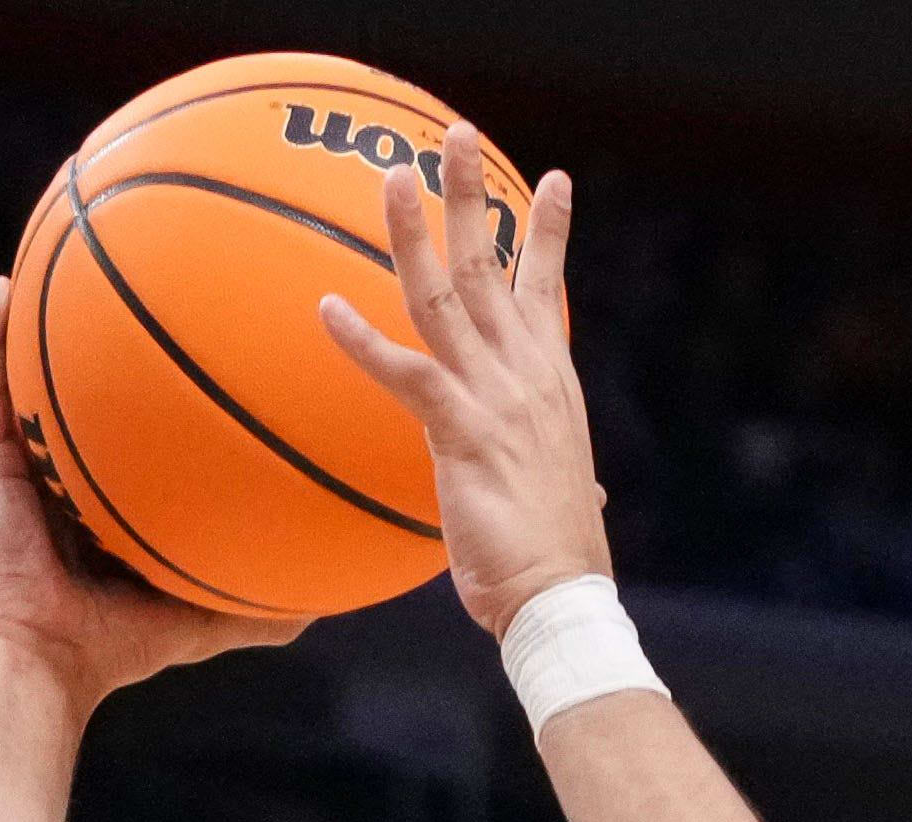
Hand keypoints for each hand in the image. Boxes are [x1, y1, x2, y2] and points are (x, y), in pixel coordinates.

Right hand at [0, 278, 304, 703]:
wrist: (44, 661)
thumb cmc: (118, 648)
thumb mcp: (206, 616)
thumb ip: (262, 604)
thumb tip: (331, 598)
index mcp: (107, 500)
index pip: (136, 427)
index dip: (158, 381)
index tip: (198, 327)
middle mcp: (63, 471)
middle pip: (86, 383)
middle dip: (102, 327)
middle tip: (135, 262)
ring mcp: (22, 464)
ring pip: (27, 371)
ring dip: (36, 312)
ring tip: (54, 245)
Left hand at [320, 130, 608, 633]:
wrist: (558, 595)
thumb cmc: (552, 557)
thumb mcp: (560, 497)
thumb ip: (553, 475)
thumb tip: (586, 496)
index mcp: (547, 382)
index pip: (544, 290)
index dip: (548, 233)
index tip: (552, 180)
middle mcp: (526, 373)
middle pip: (495, 265)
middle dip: (476, 196)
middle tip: (458, 136)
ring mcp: (494, 395)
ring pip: (448, 295)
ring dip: (416, 233)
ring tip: (391, 178)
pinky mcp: (460, 429)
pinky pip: (404, 371)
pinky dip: (361, 339)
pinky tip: (325, 309)